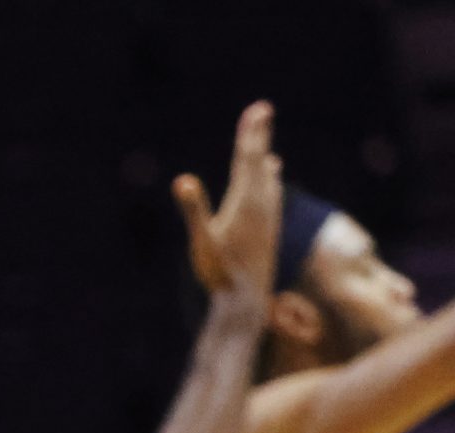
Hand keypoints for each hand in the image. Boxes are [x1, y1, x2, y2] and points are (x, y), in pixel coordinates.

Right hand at [174, 100, 281, 297]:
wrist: (248, 301)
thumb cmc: (220, 273)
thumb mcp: (202, 242)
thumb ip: (194, 209)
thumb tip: (183, 181)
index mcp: (245, 202)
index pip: (248, 159)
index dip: (252, 133)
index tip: (258, 108)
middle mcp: (261, 206)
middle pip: (259, 162)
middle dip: (258, 136)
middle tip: (263, 110)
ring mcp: (266, 218)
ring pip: (267, 179)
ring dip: (263, 157)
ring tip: (265, 142)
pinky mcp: (267, 231)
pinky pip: (270, 196)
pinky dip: (269, 181)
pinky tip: (272, 180)